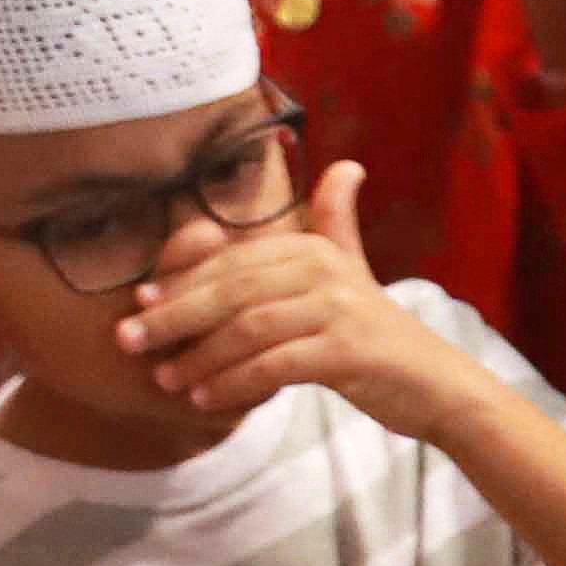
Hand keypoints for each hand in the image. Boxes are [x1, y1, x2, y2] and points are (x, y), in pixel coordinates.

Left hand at [119, 163, 477, 435]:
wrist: (435, 385)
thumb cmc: (380, 333)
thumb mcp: (356, 269)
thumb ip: (336, 221)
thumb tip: (347, 166)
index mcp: (314, 249)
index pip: (232, 262)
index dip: (181, 279)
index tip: (140, 301)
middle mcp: (324, 271)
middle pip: (231, 292)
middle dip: (174, 317)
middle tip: (130, 342)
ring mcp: (337, 311)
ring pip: (247, 330)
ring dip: (199, 358)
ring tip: (167, 380)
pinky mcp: (346, 353)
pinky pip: (273, 366)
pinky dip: (234, 383)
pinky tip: (207, 399)